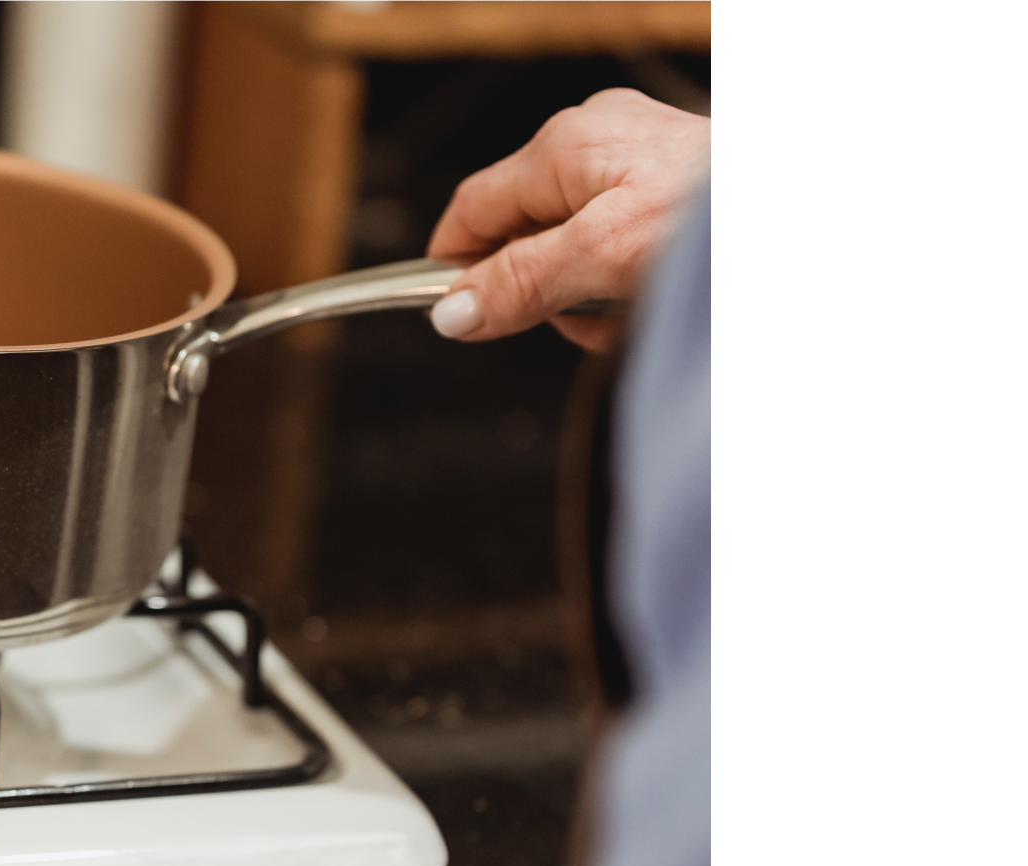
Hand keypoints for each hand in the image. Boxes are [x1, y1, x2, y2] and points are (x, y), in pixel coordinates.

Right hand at [425, 88, 708, 351]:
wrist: (819, 222)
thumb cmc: (719, 225)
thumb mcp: (603, 260)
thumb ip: (519, 285)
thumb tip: (450, 312)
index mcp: (567, 145)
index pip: (473, 210)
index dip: (455, 268)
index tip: (450, 316)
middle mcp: (598, 142)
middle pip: (528, 237)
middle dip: (551, 294)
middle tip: (593, 321)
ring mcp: (640, 162)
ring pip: (577, 251)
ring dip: (597, 298)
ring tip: (643, 312)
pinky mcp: (674, 190)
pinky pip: (623, 246)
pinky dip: (634, 284)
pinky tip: (664, 298)